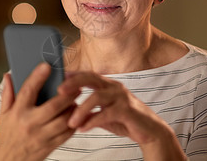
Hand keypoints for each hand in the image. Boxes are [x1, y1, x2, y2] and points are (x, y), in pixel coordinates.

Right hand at [0, 63, 78, 160]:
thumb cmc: (8, 135)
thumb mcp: (3, 114)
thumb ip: (8, 94)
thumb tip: (8, 75)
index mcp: (17, 112)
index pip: (28, 90)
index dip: (38, 77)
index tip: (47, 66)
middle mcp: (29, 124)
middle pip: (54, 106)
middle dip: (68, 94)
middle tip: (76, 85)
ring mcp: (41, 136)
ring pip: (64, 120)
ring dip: (73, 108)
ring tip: (76, 100)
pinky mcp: (49, 146)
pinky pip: (67, 134)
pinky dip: (74, 123)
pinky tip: (76, 115)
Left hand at [58, 71, 185, 159]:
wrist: (149, 130)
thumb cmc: (125, 119)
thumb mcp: (104, 113)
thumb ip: (90, 110)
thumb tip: (69, 111)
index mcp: (108, 85)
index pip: (88, 75)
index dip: (73, 76)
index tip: (57, 80)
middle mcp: (115, 87)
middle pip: (91, 78)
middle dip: (74, 83)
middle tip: (59, 92)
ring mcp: (122, 97)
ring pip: (96, 97)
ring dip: (81, 109)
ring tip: (70, 122)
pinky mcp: (127, 110)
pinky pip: (106, 114)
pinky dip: (92, 121)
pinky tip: (83, 128)